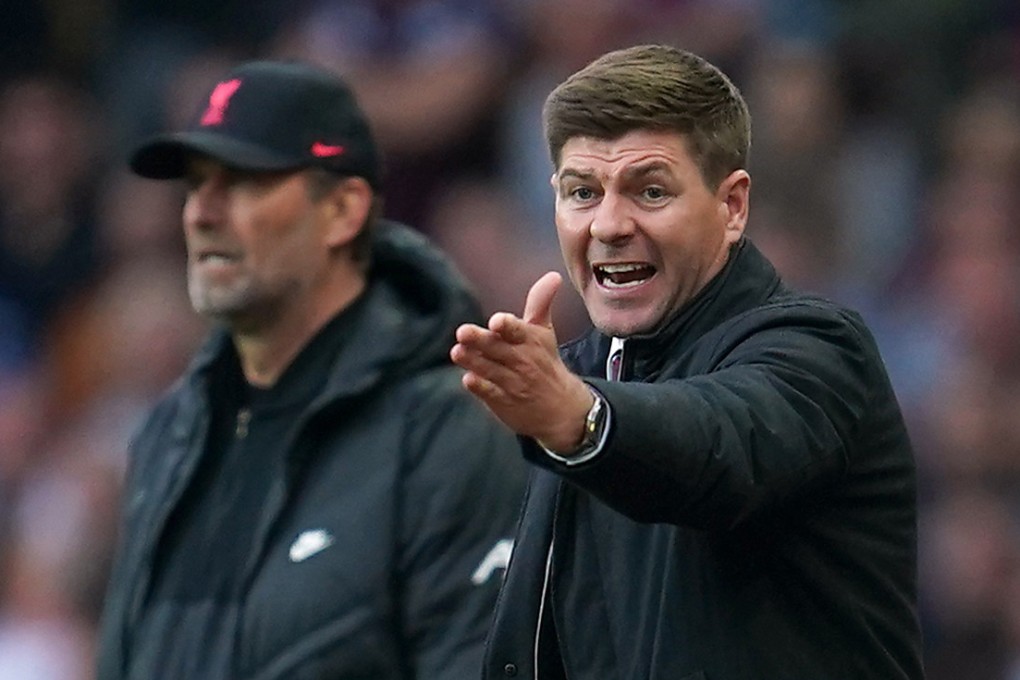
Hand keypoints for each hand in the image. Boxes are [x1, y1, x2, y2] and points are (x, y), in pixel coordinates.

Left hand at [451, 272, 593, 451]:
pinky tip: (468, 379)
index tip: (497, 321)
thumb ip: (540, 302)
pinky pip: (490, 394)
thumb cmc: (545, 362)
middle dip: (480, 341)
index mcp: (530, 341)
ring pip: (490, 370)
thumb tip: (553, 275)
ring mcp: (511, 382)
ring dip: (473, 361)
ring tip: (457, 352)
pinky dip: (480, 387)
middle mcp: (521, 361)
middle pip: (498, 349)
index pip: (518, 330)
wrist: (561, 408)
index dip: (507, 326)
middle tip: (462, 332)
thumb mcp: (544, 332)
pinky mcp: (502, 402)